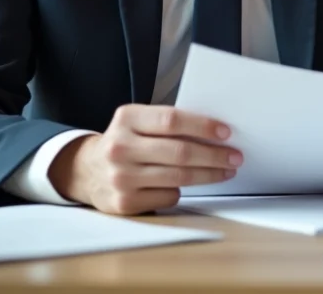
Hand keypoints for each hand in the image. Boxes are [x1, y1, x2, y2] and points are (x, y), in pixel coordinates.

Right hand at [49, 105, 242, 214]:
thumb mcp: (137, 122)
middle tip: (235, 156)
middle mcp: (120, 148)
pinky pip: (168, 196)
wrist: (86, 170)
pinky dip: (182, 190)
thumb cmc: (125, 142)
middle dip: (214, 155)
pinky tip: (188, 184)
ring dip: (209, 174)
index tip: (226, 132)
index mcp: (126, 119)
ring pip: (178, 177)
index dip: (202, 126)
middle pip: (179, 152)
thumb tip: (215, 131)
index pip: (171, 120)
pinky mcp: (124, 203)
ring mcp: (120, 177)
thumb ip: (167, 123)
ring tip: (226, 170)